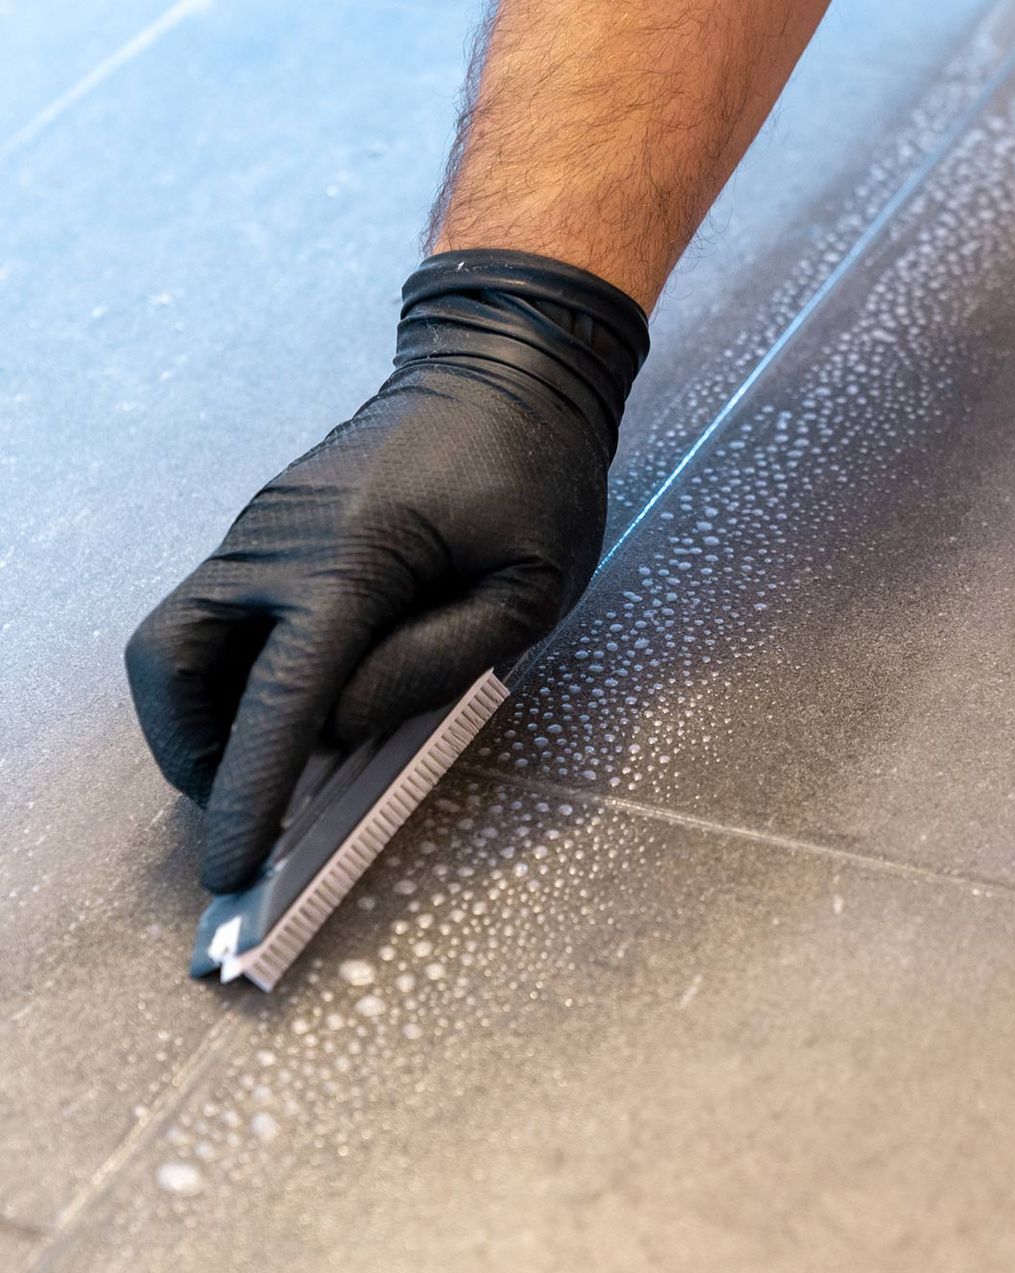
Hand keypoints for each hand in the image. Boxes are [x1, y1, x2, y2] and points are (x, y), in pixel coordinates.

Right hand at [126, 250, 647, 891]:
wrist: (505, 365)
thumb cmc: (537, 474)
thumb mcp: (530, 586)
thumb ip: (441, 662)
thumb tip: (343, 725)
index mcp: (351, 557)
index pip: (280, 697)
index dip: (250, 787)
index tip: (232, 862)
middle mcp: (277, 542)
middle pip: (174, 667)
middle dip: (195, 755)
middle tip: (247, 812)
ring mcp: (260, 529)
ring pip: (176, 643)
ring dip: (200, 717)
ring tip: (265, 767)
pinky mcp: (266, 527)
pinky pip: (215, 614)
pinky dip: (227, 675)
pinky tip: (288, 705)